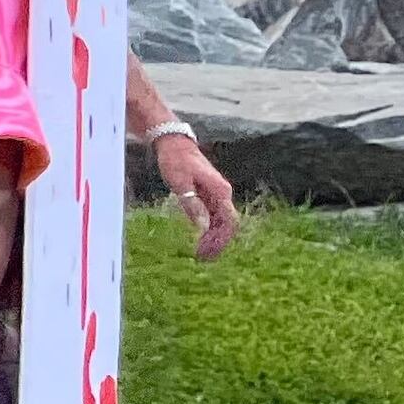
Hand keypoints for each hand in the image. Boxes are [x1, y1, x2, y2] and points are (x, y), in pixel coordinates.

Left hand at [157, 135, 236, 259]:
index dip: (220, 240)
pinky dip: (208, 230)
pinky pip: (213, 216)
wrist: (174, 144)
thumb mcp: (180, 183)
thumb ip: (191, 203)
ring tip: (202, 254)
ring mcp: (217, 195)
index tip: (209, 253)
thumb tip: (201, 226)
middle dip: (218, 243)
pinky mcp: (209, 195)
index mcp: (220, 191)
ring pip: (220, 222)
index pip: (228, 221)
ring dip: (213, 239)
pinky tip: (200, 241)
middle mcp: (223, 194)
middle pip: (227, 225)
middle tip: (204, 259)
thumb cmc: (176, 160)